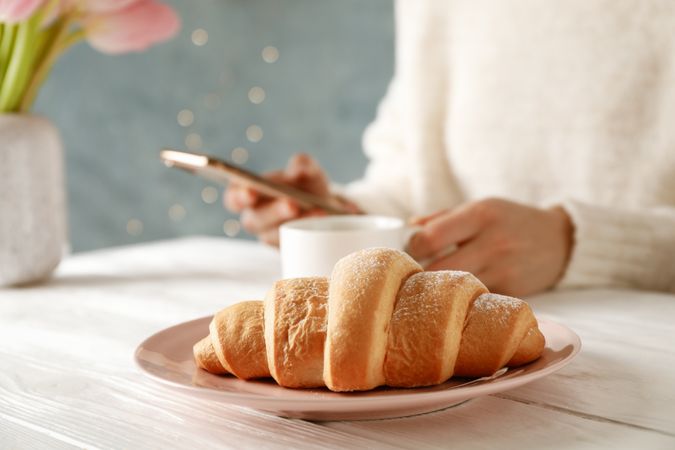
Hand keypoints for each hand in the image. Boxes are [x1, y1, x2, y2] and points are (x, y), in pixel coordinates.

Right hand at [224, 153, 356, 245]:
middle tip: (292, 204)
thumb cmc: (306, 185)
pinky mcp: (289, 249)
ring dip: (296, 224)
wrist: (326, 206)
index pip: (233, 199)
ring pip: (276, 235)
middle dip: (274, 212)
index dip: (238, 196)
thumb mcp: (307, 170)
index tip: (250, 191)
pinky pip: (295, 245)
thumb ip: (302, 164)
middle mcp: (257, 218)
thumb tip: (298, 169)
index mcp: (251, 195)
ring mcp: (272, 236)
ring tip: (318, 211)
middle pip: (255, 220)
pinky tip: (324, 221)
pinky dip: (310, 232)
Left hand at [407, 198, 573, 296]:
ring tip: (428, 288)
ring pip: (456, 289)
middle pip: (440, 269)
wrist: (561, 241)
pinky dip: (463, 299)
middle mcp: (493, 241)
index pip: (431, 237)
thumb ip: (443, 217)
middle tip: (410, 277)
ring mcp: (504, 268)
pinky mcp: (511, 291)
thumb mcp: (481, 208)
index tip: (407, 252)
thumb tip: (408, 227)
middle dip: (419, 275)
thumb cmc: (511, 220)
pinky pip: (476, 298)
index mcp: (481, 214)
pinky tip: (455, 297)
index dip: (411, 248)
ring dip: (438, 291)